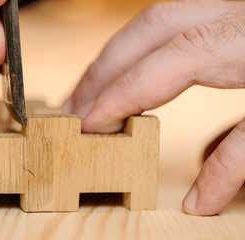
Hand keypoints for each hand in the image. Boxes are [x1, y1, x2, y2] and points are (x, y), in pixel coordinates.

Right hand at [65, 0, 244, 215]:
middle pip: (151, 29)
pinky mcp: (226, 9)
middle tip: (74, 105)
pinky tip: (124, 66)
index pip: (168, 65)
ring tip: (89, 86)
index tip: (90, 122)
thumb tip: (197, 201)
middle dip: (105, 69)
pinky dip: (139, 44)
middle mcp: (234, 9)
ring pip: (154, 16)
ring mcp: (228, 2)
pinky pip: (171, 19)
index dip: (123, 94)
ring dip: (116, 54)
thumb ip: (241, 157)